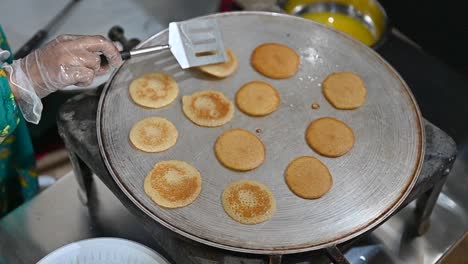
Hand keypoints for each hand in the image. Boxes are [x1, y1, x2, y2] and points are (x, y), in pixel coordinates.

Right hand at [5, 35, 121, 122]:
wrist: (29, 77)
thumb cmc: (49, 67)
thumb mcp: (69, 54)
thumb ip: (91, 52)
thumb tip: (115, 49)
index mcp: (70, 40)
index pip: (97, 39)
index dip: (112, 47)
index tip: (119, 54)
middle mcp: (69, 46)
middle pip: (100, 45)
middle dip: (112, 55)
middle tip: (114, 63)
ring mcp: (68, 58)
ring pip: (95, 64)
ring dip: (92, 73)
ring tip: (78, 74)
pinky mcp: (67, 72)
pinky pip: (88, 75)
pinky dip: (85, 80)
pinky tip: (74, 79)